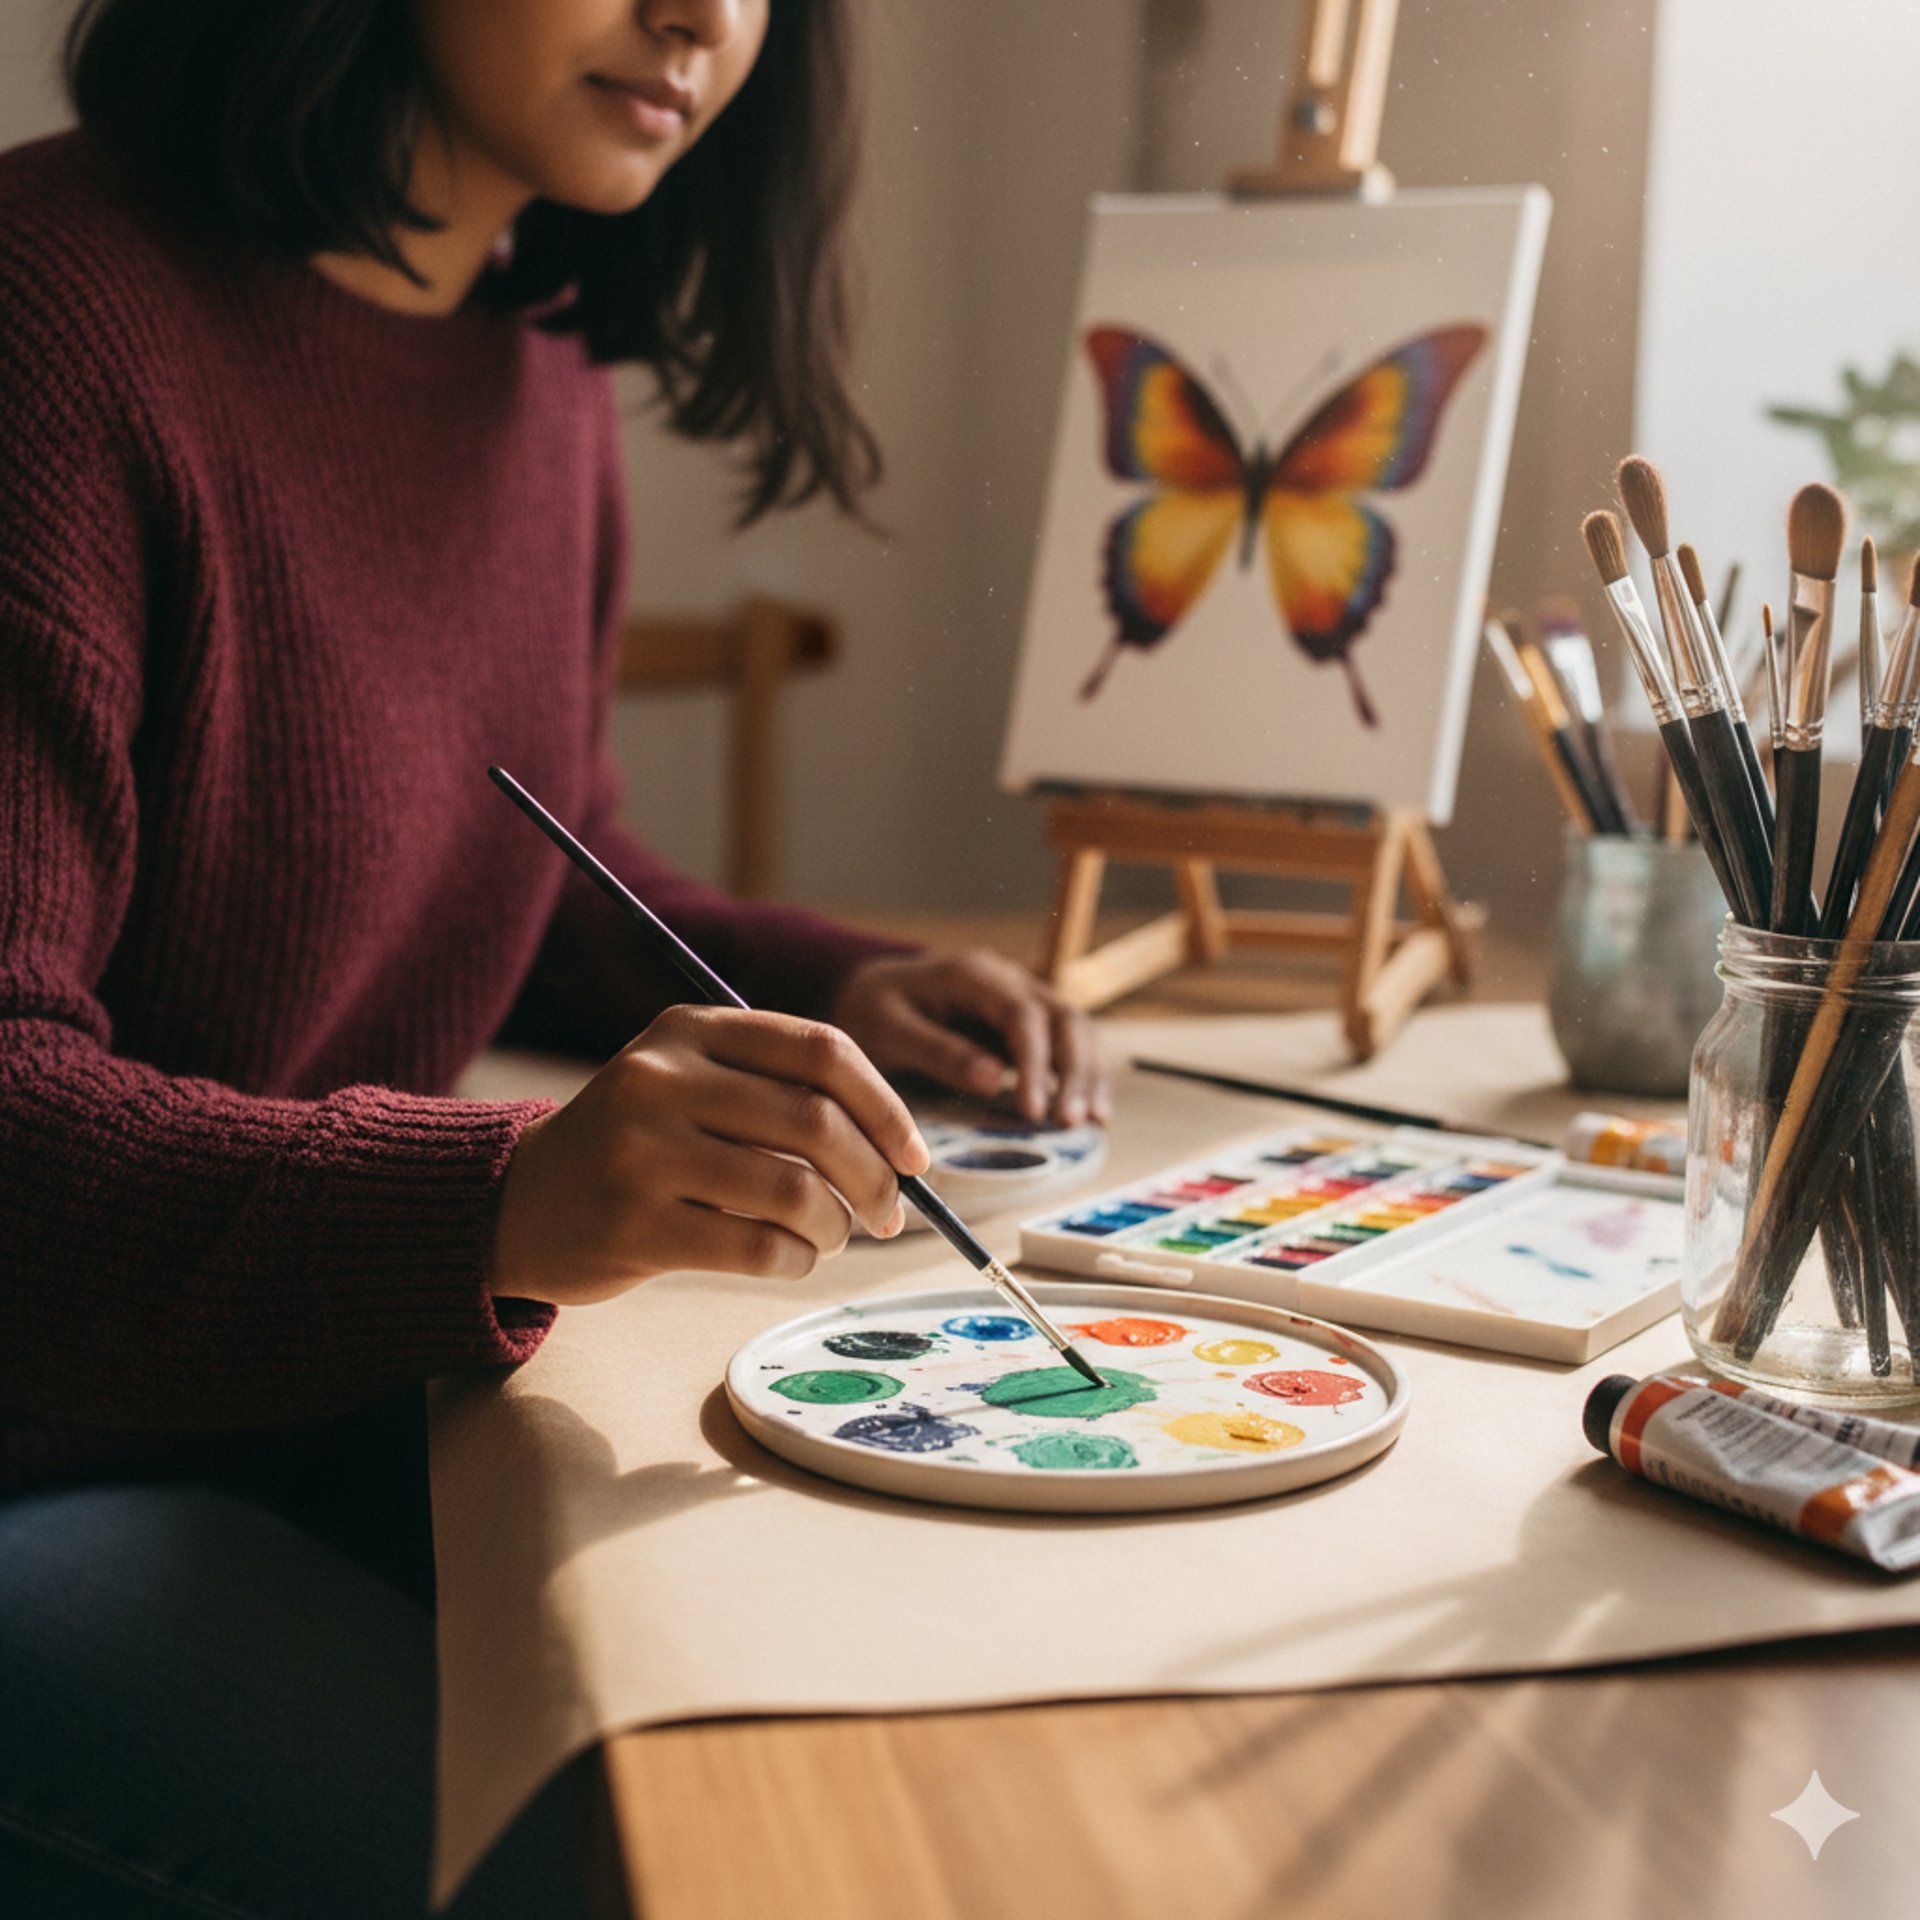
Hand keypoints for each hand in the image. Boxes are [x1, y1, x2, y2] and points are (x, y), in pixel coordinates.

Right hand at [490, 1005, 929, 1306]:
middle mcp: (663, 1078)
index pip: (822, 1052)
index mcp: (690, 1031)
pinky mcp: (635, 1225)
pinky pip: (756, 1248)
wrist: (520, 1200)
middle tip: (888, 1212)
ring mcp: (644, 1151)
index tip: (915, 1155)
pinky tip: (790, 1259)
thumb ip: (779, 1093)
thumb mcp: (690, 1083)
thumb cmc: (637, 1145)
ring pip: (794, 1190)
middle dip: (875, 1177)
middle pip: (817, 1123)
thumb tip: (899, 1151)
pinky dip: (795, 1260)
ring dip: (836, 1225)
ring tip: (830, 1236)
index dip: (886, 1106)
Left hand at [831, 949, 1109, 1127]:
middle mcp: (1007, 980)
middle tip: (1071, 1122)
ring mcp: (1022, 998)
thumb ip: (937, 1051)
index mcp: (971, 974)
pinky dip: (1084, 1073)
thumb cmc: (870, 1010)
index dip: (1034, 1062)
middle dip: (1074, 1070)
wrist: (867, 992)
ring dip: (1089, 1073)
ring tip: (1093, 1121)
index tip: (1033, 1111)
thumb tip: (993, 1080)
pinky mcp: (1026, 1024)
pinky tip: (1092, 1109)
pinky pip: (1066, 1043)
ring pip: (1075, 1028)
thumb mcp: (886, 1030)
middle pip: (1062, 1018)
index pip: (1020, 1013)